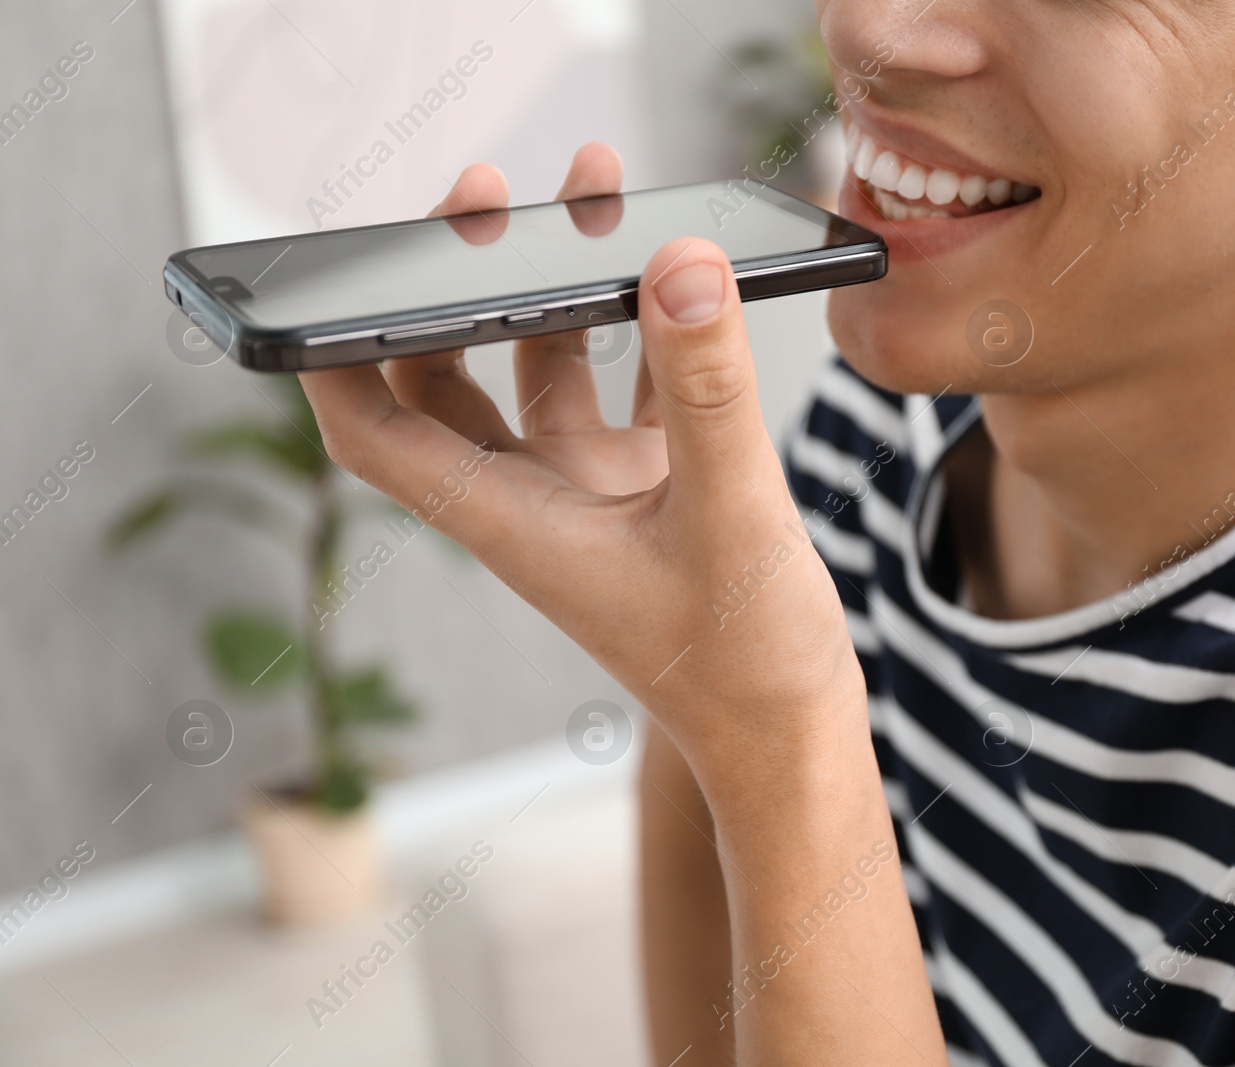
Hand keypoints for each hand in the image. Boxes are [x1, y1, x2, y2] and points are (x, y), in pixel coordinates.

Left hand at [298, 148, 866, 789]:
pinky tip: (679, 281)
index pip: (375, 433)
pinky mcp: (650, 490)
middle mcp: (536, 503)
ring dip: (554, 288)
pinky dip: (640, 333)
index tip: (331, 270)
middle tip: (491, 196)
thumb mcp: (731, 516)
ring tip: (593, 195)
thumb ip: (706, 390)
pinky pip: (625, 389)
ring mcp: (592, 495)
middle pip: (443, 381)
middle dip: (454, 284)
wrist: (790, 741)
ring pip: (538, 371)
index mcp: (514, 523)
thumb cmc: (746, 668)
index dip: (329, 354)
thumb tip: (681, 265)